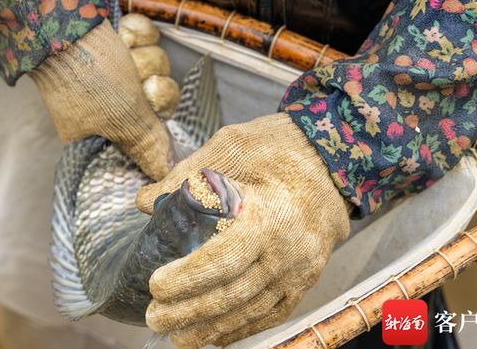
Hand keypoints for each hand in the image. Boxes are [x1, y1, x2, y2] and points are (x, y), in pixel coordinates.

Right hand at [30, 20, 169, 179]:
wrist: (54, 23)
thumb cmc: (86, 77)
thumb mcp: (121, 118)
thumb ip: (146, 143)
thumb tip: (164, 173)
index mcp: (108, 127)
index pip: (151, 128)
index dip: (158, 111)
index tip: (147, 101)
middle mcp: (112, 99)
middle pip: (161, 91)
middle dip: (151, 79)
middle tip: (132, 75)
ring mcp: (116, 67)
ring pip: (157, 62)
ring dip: (142, 54)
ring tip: (120, 50)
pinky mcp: (118, 38)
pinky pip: (148, 37)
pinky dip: (137, 32)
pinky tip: (120, 31)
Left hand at [136, 113, 349, 347]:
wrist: (332, 161)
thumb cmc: (278, 149)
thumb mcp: (231, 146)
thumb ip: (186, 174)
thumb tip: (144, 203)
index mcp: (268, 215)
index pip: (223, 260)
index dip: (187, 279)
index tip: (155, 285)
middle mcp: (288, 249)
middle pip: (234, 293)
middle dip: (190, 311)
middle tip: (154, 317)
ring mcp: (300, 269)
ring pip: (252, 310)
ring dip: (212, 327)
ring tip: (177, 336)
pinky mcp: (306, 278)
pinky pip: (273, 312)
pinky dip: (242, 327)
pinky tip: (216, 334)